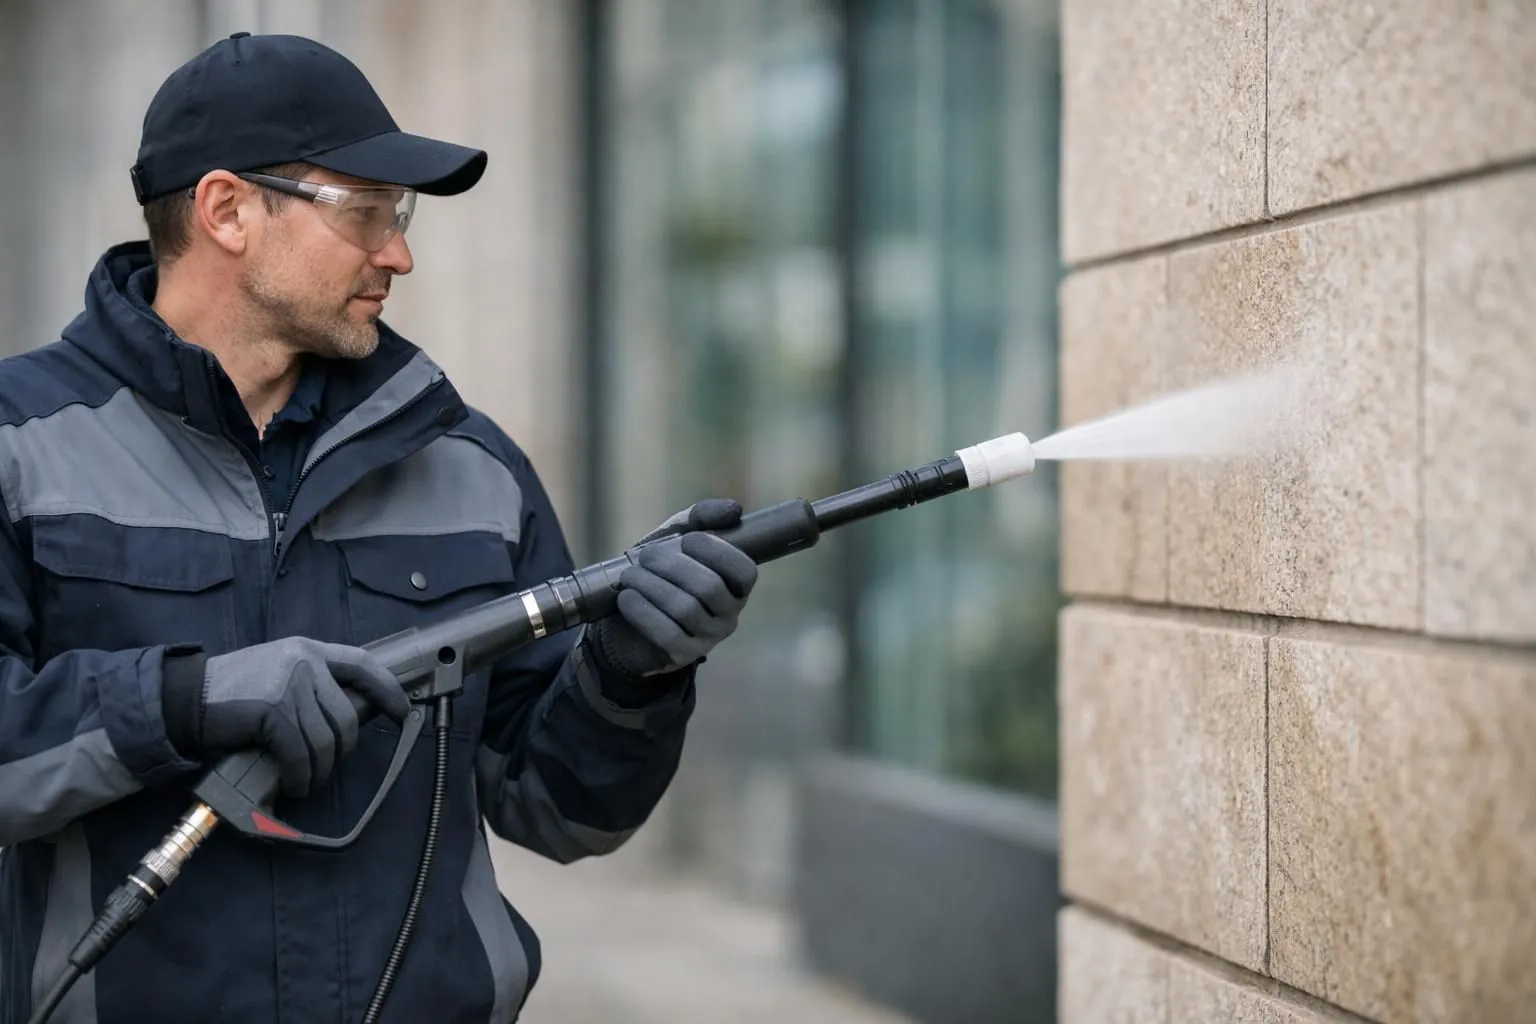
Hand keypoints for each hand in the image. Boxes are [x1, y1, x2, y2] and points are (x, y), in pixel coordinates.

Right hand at [198, 637, 408, 797]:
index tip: (402, 711)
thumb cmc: (232, 692)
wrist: (185, 698)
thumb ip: (311, 682)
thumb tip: (347, 715)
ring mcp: (290, 685)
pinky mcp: (274, 711)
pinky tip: (295, 783)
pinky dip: (301, 775)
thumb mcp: (278, 671)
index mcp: (309, 650)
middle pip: (347, 716)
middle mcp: (305, 662)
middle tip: (327, 767)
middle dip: (342, 751)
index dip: (387, 689)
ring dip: (320, 771)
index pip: (363, 664)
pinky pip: (301, 753)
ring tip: (307, 781)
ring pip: (326, 740)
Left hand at [587, 499, 758, 678]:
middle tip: (645, 557)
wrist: (624, 618)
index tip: (686, 539)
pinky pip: (667, 634)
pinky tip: (626, 598)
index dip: (717, 551)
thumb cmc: (659, 573)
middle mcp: (729, 615)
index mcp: (735, 586)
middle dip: (672, 566)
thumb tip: (734, 509)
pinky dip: (643, 612)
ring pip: (685, 609)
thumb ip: (702, 518)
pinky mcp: (682, 656)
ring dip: (651, 586)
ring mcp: (708, 639)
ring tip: (630, 576)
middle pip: (709, 587)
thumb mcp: (676, 539)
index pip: (745, 571)